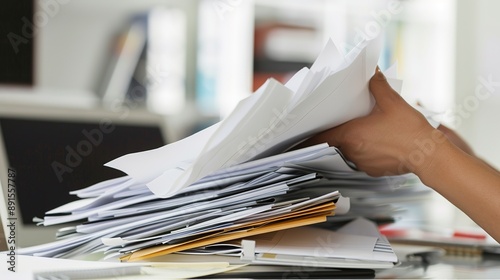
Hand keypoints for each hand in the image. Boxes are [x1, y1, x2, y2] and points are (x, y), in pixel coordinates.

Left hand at [301, 68, 443, 176]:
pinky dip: (361, 150)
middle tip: (331, 123)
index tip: (304, 131)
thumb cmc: (409, 131)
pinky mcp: (372, 170)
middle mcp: (351, 152)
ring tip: (353, 129)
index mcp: (350, 135)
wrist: (428, 156)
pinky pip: (359, 159)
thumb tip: (372, 72)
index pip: (319, 138)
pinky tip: (371, 141)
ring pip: (345, 152)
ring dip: (347, 142)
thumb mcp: (392, 102)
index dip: (310, 135)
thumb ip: (378, 86)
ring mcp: (361, 163)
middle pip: (332, 143)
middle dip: (331, 133)